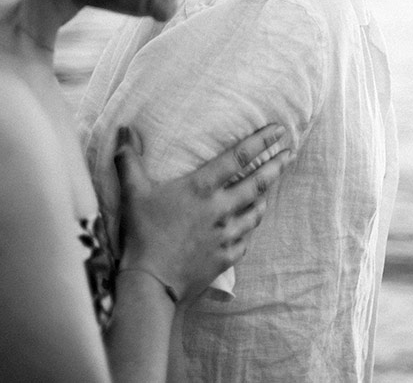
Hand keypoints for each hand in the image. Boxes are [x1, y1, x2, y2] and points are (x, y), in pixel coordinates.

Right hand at [113, 123, 291, 303]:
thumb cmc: (142, 234)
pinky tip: (248, 227)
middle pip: (257, 183)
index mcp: (202, 188)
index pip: (239, 157)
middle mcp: (220, 208)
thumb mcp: (133, 192)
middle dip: (276, 166)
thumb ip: (130, 159)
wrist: (152, 283)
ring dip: (264, 199)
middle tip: (289, 153)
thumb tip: (124, 129)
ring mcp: (226, 235)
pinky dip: (249, 230)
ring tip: (269, 190)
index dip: (261, 141)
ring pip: (255, 213)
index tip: (278, 131)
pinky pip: (245, 241)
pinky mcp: (225, 257)